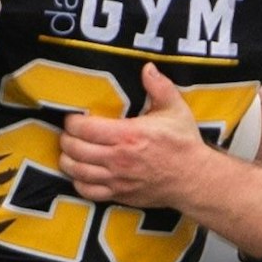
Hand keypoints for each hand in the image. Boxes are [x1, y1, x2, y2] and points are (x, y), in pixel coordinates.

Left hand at [62, 64, 214, 206]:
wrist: (194, 178)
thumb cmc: (183, 143)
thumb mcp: (175, 109)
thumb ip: (159, 86)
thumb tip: (147, 67)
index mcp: (128, 135)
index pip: (85, 128)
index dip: (72, 122)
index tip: (73, 118)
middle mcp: (118, 158)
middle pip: (75, 149)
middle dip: (67, 139)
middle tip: (69, 133)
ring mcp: (117, 179)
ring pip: (77, 171)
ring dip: (68, 160)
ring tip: (70, 152)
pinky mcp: (119, 195)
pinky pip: (88, 192)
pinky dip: (78, 183)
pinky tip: (81, 174)